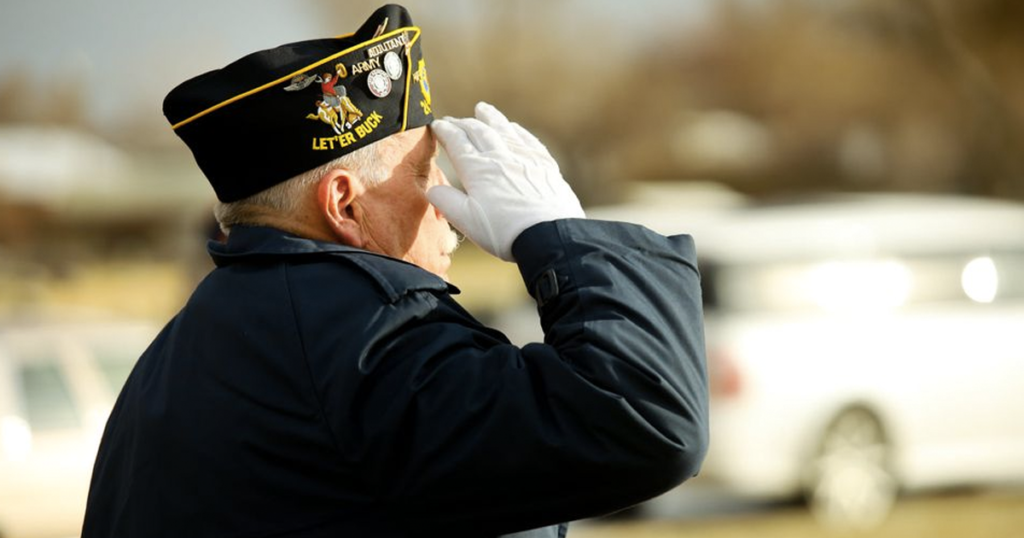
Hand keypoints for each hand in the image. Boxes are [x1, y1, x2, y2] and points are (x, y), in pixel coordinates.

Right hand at [428, 102, 584, 261]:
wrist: (549, 235)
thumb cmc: (505, 231)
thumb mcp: (467, 221)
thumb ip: (446, 202)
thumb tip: (432, 189)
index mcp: (477, 169)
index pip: (456, 142)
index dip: (444, 131)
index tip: (436, 125)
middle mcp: (500, 156)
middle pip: (478, 131)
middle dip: (462, 123)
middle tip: (453, 119)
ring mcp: (525, 158)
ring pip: (504, 129)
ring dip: (490, 117)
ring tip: (482, 108)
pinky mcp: (545, 165)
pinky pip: (528, 139)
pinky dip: (517, 131)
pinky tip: (514, 128)